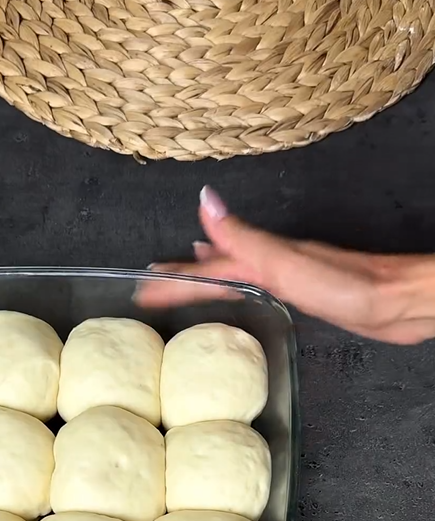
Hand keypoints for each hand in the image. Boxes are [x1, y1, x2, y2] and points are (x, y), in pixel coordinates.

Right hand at [136, 186, 434, 344]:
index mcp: (260, 259)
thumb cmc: (347, 286)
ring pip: (232, 273)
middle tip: (151, 279)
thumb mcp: (286, 263)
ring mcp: (285, 276)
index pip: (205, 269)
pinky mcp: (300, 293)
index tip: (142, 286)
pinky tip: (236, 283)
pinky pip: (253, 284)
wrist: (399, 299)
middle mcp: (269, 262)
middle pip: (215, 267)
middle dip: (182, 272)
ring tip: (180, 271)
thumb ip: (244, 239)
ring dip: (204, 272)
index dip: (174, 277)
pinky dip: (235, 281)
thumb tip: (205, 201)